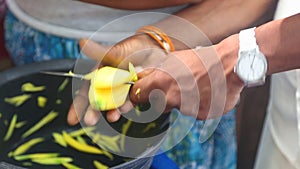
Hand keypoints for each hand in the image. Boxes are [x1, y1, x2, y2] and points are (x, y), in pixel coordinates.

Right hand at [67, 34, 166, 125]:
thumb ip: (98, 51)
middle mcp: (111, 86)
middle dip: (93, 112)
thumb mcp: (114, 51)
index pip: (86, 92)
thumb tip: (81, 42)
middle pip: (99, 101)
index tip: (72, 119)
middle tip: (89, 120)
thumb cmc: (131, 48)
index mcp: (101, 76)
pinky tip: (124, 108)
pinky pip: (131, 101)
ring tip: (111, 116)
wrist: (154, 49)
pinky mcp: (137, 92)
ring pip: (115, 103)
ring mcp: (124, 90)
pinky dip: (128, 105)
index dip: (78, 106)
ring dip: (112, 111)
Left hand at [129, 35, 244, 118]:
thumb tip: (141, 75)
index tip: (140, 94)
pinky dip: (197, 105)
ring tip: (195, 86)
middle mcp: (170, 97)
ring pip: (177, 108)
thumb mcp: (173, 59)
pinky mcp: (200, 115)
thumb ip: (155, 71)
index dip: (138, 94)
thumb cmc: (201, 59)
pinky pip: (193, 112)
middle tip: (175, 86)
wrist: (229, 64)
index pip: (137, 95)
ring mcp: (185, 108)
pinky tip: (205, 93)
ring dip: (182, 101)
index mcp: (160, 81)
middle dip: (162, 98)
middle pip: (156, 105)